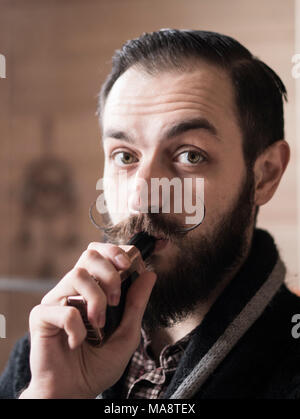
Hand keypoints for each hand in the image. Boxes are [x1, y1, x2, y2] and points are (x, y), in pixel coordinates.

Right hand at [20, 242, 156, 398]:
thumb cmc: (99, 364)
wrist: (75, 392)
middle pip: (88, 255)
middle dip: (109, 273)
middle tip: (116, 300)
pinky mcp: (41, 316)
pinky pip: (63, 308)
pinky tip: (77, 342)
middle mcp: (73, 290)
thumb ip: (136, 304)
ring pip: (77, 276)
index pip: (98, 254)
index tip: (128, 265)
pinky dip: (77, 327)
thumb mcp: (127, 334)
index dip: (113, 251)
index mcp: (92, 289)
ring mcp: (56, 301)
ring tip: (99, 325)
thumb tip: (149, 274)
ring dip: (97, 301)